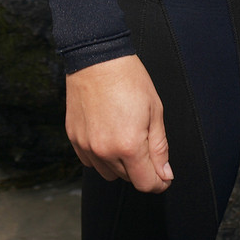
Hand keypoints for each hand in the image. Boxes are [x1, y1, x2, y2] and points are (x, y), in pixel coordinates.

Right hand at [65, 54, 172, 193]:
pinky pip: (90, 161)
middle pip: (128, 179)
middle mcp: (105, 151)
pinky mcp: (74, 138)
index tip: (163, 174)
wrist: (97, 56)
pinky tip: (107, 134)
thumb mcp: (155, 111)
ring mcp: (87, 145)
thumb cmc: (128, 78)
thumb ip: (160, 148)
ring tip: (124, 137)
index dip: (159, 181)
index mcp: (129, 146)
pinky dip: (101, 155)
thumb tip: (165, 175)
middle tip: (144, 141)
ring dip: (120, 164)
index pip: (146, 183)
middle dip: (140, 168)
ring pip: (108, 173)